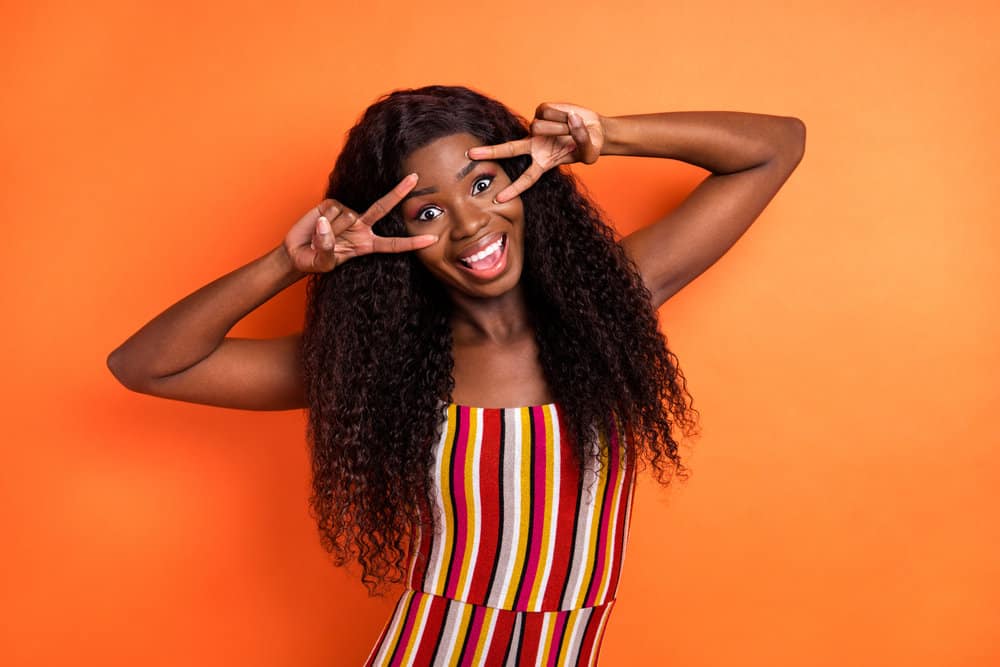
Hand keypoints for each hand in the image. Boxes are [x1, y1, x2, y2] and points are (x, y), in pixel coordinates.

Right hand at [284, 173, 436, 272]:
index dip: (412, 243)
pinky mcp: (332, 203)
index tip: (432, 239)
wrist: (296, 252)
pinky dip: (321, 220)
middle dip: (398, 193)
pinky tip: (316, 225)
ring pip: (347, 215)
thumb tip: (328, 224)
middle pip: (383, 208)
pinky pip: (331, 209)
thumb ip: (326, 249)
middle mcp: (361, 226)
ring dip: (331, 229)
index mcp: (366, 244)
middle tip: (415, 178)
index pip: (393, 244)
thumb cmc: (313, 260)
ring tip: (320, 237)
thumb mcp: (322, 264)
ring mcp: (347, 214)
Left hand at [467, 102, 605, 202]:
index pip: (526, 179)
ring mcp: (536, 128)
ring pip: (539, 126)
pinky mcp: (541, 111)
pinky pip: (548, 112)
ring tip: (572, 129)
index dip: (514, 189)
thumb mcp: (590, 152)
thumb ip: (582, 142)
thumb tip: (572, 122)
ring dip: (559, 128)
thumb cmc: (590, 146)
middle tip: (470, 155)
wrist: (596, 129)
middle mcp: (534, 146)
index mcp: (543, 162)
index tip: (498, 199)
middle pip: (508, 150)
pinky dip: (562, 115)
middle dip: (489, 153)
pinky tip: (569, 117)